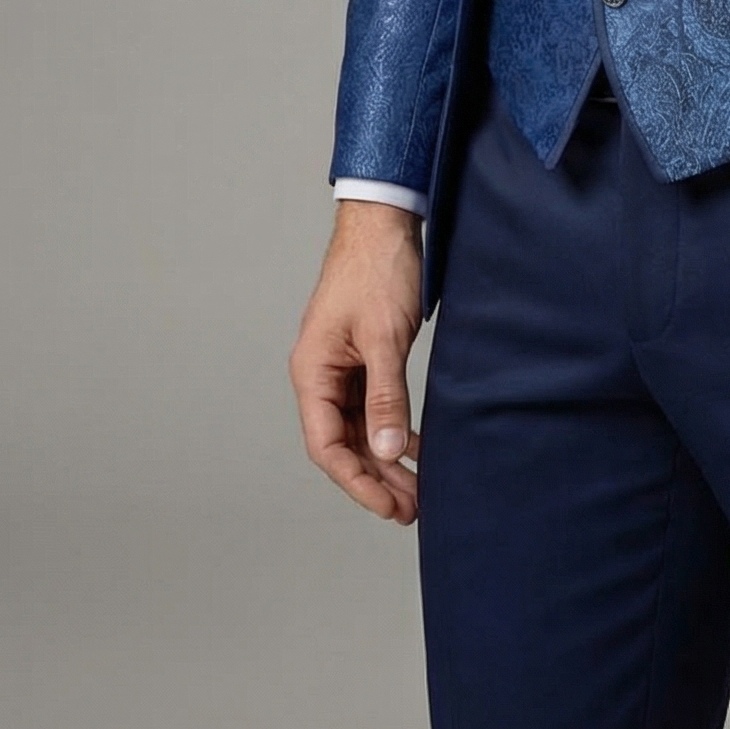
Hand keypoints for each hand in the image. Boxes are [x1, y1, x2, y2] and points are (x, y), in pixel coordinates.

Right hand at [289, 200, 423, 524]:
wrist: (386, 219)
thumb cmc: (377, 270)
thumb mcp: (384, 337)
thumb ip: (384, 395)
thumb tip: (384, 449)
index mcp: (312, 372)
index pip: (327, 446)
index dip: (358, 481)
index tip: (389, 507)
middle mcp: (321, 374)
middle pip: (344, 442)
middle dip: (376, 478)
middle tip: (411, 509)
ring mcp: (342, 365)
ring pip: (360, 427)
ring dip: (386, 457)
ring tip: (417, 489)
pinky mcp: (363, 355)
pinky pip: (373, 405)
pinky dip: (393, 427)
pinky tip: (416, 445)